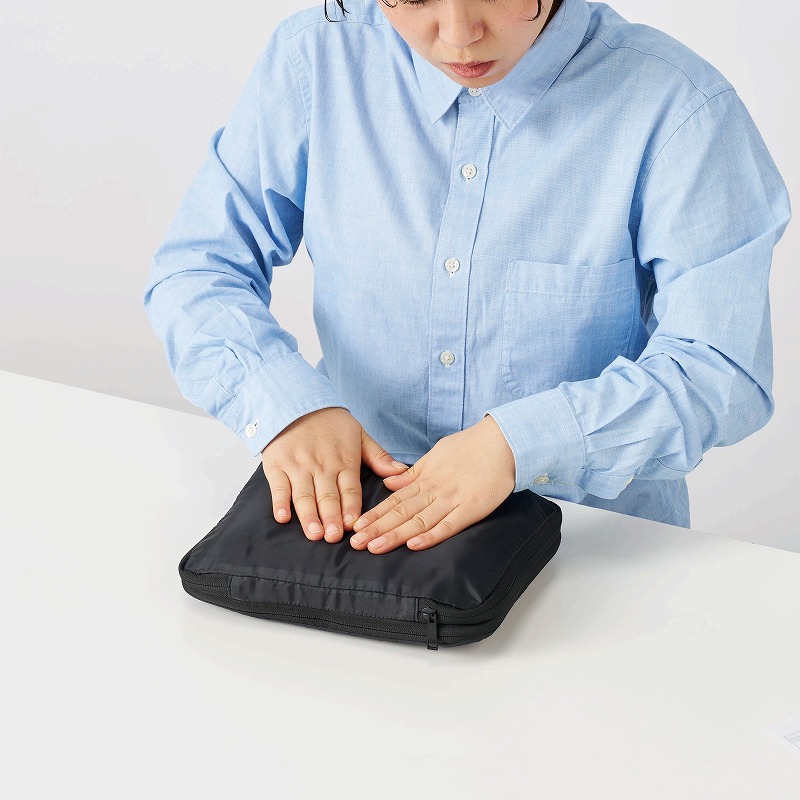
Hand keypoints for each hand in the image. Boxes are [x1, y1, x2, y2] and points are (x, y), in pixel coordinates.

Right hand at [260, 407, 409, 543]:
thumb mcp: (359, 434)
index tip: (353, 525)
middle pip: (327, 496)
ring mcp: (298, 466)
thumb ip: (378, 456)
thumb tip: (401, 472)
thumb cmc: (330, 421)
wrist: (296, 400)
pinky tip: (282, 517)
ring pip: (304, 495)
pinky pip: (278, 487)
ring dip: (309, 516)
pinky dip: (279, 502)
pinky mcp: (276, 466)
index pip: (350, 489)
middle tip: (334, 537)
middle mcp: (321, 466)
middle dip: (331, 517)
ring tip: (314, 533)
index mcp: (343, 460)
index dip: (351, 507)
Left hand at [349, 414, 515, 553]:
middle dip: (377, 529)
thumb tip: (389, 484)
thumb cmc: (469, 447)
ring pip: (419, 520)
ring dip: (395, 535)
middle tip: (355, 543)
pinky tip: (413, 545)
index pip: (394, 500)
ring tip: (374, 547)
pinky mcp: (472, 508)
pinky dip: (431, 536)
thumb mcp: (435, 455)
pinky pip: (448, 525)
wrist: (502, 441)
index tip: (356, 527)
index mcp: (425, 478)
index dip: (374, 515)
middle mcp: (434, 490)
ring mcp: (452, 499)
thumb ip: (412, 474)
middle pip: (401, 512)